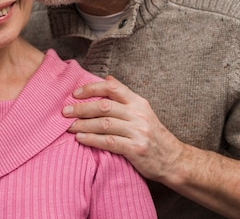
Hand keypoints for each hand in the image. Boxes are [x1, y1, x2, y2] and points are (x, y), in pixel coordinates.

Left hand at [63, 75, 183, 181]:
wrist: (174, 160)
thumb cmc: (153, 135)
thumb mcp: (143, 111)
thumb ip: (125, 98)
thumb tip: (107, 78)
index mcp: (138, 102)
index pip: (113, 87)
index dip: (92, 88)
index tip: (75, 93)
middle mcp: (138, 114)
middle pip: (105, 105)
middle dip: (81, 108)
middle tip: (65, 111)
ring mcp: (138, 131)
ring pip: (104, 123)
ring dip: (83, 124)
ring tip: (69, 126)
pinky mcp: (135, 149)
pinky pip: (109, 142)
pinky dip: (92, 139)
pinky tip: (80, 138)